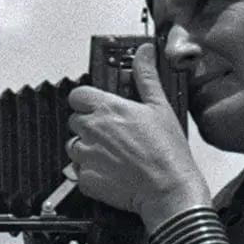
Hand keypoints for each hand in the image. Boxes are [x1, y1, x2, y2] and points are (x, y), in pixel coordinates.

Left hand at [66, 43, 210, 226]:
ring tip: (114, 155)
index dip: (87, 101)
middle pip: (75, 120)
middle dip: (90, 126)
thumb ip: (146, 77)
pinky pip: (79, 172)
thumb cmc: (167, 152)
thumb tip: (144, 53)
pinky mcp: (85, 179)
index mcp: (107, 108)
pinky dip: (92, 172)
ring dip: (88, 149)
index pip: (77, 95)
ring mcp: (86, 156)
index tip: (99, 107)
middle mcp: (91, 130)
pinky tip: (113, 173)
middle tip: (114, 135)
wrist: (169, 190)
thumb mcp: (160, 107)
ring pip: (74, 146)